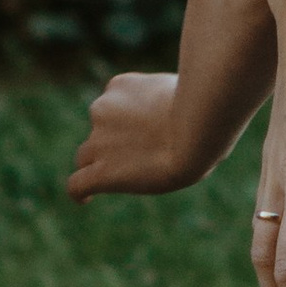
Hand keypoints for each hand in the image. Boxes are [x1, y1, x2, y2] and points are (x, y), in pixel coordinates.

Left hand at [68, 73, 203, 201]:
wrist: (198, 132)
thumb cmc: (208, 112)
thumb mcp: (187, 93)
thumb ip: (173, 103)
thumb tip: (184, 118)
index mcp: (121, 85)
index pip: (112, 105)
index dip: (125, 122)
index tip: (143, 134)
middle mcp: (103, 109)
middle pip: (98, 131)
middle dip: (115, 144)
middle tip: (146, 156)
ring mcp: (99, 141)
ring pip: (86, 157)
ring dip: (102, 165)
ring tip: (130, 177)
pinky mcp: (102, 172)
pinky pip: (78, 185)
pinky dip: (80, 193)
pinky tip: (85, 201)